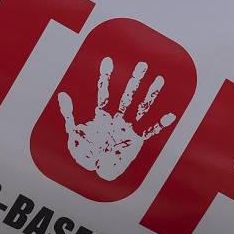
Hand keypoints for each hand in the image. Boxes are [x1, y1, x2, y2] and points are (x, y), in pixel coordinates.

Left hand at [58, 57, 176, 180]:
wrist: (95, 173)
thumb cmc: (85, 154)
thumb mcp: (73, 134)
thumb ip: (69, 115)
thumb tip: (63, 94)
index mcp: (102, 117)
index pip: (104, 93)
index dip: (105, 77)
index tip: (108, 61)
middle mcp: (117, 120)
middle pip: (127, 96)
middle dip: (135, 81)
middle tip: (143, 65)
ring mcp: (128, 129)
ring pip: (141, 108)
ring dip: (150, 95)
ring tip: (159, 79)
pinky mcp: (136, 141)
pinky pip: (150, 131)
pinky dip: (160, 124)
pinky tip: (171, 115)